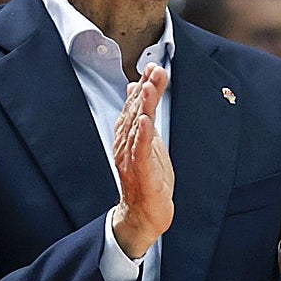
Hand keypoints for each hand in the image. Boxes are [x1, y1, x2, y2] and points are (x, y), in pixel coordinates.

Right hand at [111, 63, 174, 259]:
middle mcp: (126, 145)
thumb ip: (141, 114)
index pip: (134, 105)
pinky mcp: (141, 174)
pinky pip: (140, 153)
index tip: (152, 66)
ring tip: (148, 88)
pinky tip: (146, 123)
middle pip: (135, 112)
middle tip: (155, 70)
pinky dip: (143, 137)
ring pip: (136, 129)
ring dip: (142, 107)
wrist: (144, 214)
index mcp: (128, 136)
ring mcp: (131, 159)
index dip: (143, 85)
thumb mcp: (147, 140)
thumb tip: (136, 87)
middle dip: (146, 90)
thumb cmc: (146, 177)